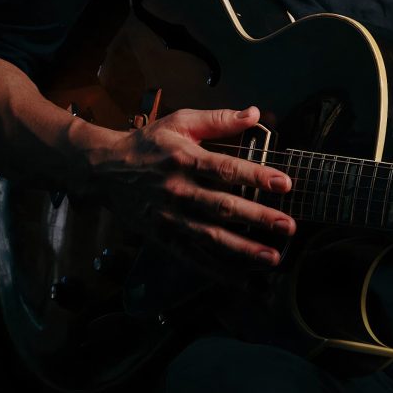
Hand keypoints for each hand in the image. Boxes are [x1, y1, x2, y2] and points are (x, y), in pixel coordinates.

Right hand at [83, 105, 296, 273]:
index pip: (226, 169)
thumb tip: (255, 113)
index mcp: (185, 159)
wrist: (105, 170)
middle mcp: (178, 191)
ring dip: (244, 250)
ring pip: (210, 238)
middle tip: (288, 226)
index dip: (256, 176)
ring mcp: (170, 218)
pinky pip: (193, 258)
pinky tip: (244, 280)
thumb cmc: (148, 144)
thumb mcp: (180, 122)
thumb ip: (219, 120)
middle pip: (223, 207)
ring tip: (272, 257)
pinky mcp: (163, 238)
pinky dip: (219, 271)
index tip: (285, 183)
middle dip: (258, 218)